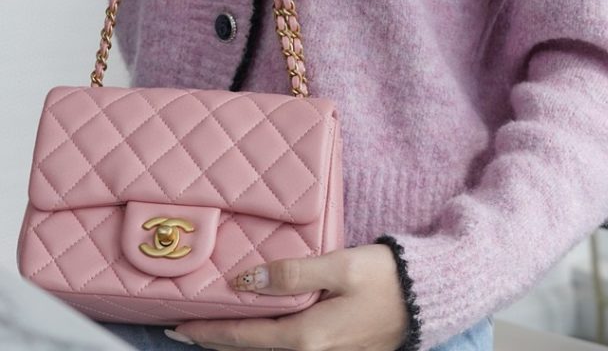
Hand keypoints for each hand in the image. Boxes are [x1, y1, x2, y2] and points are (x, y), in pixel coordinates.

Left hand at [165, 244, 409, 350]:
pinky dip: (261, 342)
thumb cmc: (386, 277)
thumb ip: (292, 273)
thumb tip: (246, 279)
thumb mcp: (339, 266)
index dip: (208, 331)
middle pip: (250, 350)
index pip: (243, 335)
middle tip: (181, 330)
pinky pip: (286, 350)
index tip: (179, 325)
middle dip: (214, 340)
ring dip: (236, 342)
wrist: (428, 297)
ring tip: (208, 330)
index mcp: (307, 335)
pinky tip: (253, 331)